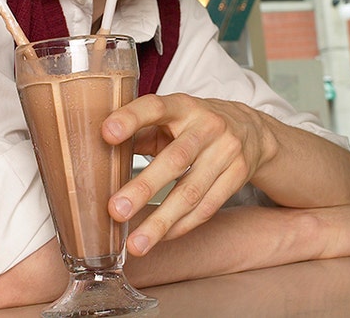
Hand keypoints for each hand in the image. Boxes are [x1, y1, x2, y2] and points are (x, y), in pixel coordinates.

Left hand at [101, 93, 274, 255]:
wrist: (251, 130)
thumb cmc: (194, 125)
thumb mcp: (170, 118)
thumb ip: (140, 132)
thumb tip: (98, 155)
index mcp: (183, 106)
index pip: (155, 107)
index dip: (131, 119)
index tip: (106, 134)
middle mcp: (207, 126)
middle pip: (175, 159)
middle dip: (144, 187)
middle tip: (116, 211)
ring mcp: (226, 152)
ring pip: (192, 192)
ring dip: (162, 221)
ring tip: (136, 243)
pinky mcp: (238, 175)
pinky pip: (207, 207)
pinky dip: (182, 225)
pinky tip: (162, 237)